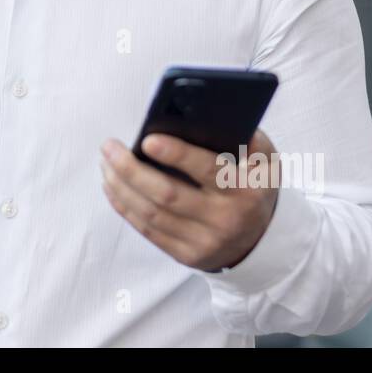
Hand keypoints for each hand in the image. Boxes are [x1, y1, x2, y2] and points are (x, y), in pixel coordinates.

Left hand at [99, 128, 280, 271]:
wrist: (263, 239)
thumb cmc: (255, 185)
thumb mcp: (265, 160)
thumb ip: (245, 137)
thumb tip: (201, 116)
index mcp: (245, 190)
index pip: (207, 170)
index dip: (176, 155)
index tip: (147, 139)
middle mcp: (225, 219)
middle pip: (168, 195)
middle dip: (132, 169)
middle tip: (109, 146)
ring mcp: (205, 242)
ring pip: (151, 214)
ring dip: (121, 186)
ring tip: (106, 162)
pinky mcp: (187, 256)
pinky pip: (148, 230)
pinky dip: (124, 206)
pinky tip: (112, 186)